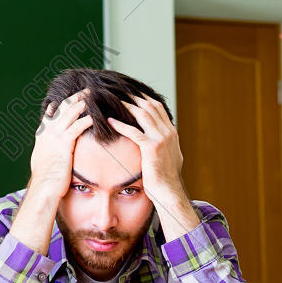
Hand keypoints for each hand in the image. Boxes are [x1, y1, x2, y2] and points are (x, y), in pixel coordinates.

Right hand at [27, 91, 93, 205]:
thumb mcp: (43, 161)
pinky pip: (77, 126)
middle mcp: (47, 132)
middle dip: (75, 97)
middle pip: (62, 108)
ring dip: (82, 102)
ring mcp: (54, 136)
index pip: (50, 114)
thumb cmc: (45, 180)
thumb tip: (51, 153)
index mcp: (42, 135)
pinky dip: (87, 119)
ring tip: (93, 95)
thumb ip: (47, 152)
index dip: (60, 105)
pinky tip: (96, 115)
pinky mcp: (63, 143)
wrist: (43, 187)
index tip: (69, 97)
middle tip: (86, 90)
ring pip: (70, 113)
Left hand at [107, 96, 199, 234]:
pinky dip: (121, 124)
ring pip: (143, 114)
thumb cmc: (165, 178)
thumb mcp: (169, 156)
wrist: (169, 191)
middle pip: (150, 106)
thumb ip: (164, 144)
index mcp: (171, 132)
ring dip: (126, 105)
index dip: (142, 98)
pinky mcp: (152, 148)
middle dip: (133, 97)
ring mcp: (162, 139)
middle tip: (117, 91)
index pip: (157, 107)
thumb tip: (160, 139)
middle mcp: (168, 132)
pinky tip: (109, 121)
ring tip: (112, 100)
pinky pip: (134, 131)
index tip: (129, 93)